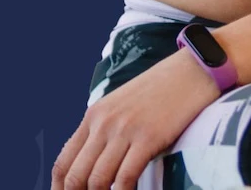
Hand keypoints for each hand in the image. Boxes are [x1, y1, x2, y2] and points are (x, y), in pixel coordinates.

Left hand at [52, 52, 222, 189]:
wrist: (191, 71)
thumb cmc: (160, 92)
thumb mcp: (122, 106)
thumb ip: (106, 130)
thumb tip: (96, 161)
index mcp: (93, 116)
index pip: (64, 161)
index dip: (60, 187)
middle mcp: (103, 123)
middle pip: (76, 175)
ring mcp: (124, 130)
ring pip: (97, 180)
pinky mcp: (147, 138)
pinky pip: (125, 177)